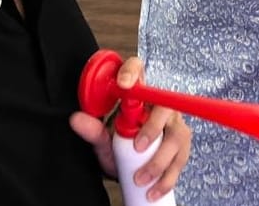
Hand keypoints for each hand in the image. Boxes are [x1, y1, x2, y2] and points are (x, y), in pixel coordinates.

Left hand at [69, 54, 190, 196]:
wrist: (131, 167)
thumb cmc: (120, 145)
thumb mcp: (104, 140)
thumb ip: (93, 130)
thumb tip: (76, 119)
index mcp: (139, 94)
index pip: (137, 69)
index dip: (133, 73)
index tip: (124, 85)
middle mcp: (160, 105)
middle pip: (166, 105)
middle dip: (153, 127)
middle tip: (137, 147)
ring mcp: (174, 125)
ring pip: (177, 135)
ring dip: (160, 160)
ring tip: (141, 178)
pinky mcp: (182, 147)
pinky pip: (181, 159)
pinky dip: (168, 178)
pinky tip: (154, 190)